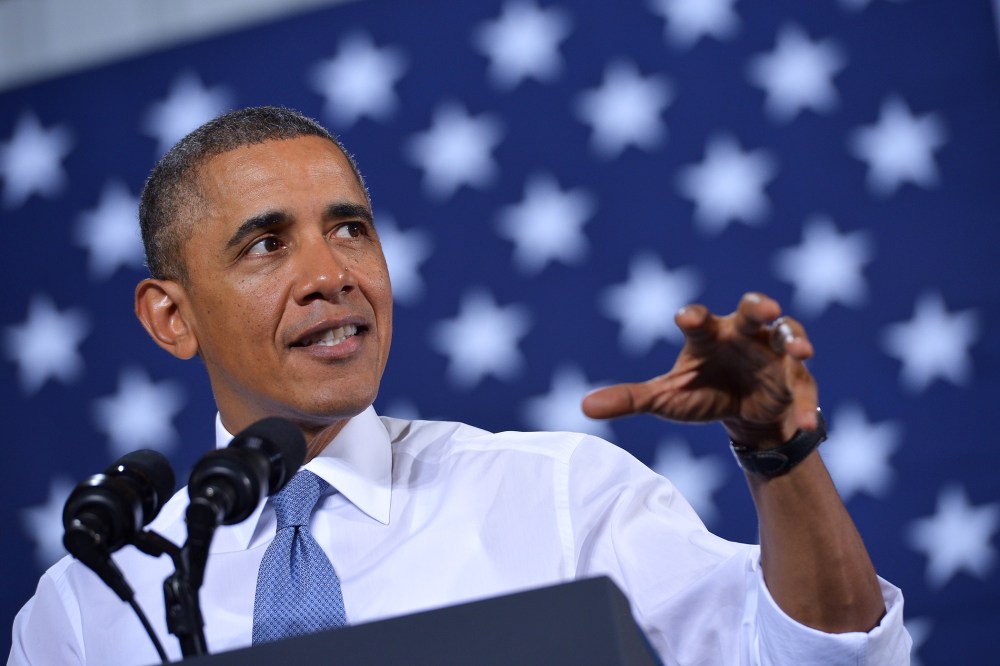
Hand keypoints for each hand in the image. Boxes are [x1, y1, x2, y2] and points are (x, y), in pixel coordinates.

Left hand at [581, 292, 817, 448]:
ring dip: (795, 339)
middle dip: (758, 308)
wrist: (743, 413)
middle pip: (752, 312)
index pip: (700, 320)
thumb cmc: (701, 392)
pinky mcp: (796, 380)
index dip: (695, 316)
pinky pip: (805, 389)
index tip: (687, 317)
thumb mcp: (666, 399)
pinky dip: (806, 405)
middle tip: (763, 310)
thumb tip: (584, 407)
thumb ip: (630, 399)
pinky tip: (806, 423)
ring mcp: (773, 354)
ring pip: (788, 335)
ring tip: (800, 351)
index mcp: (709, 335)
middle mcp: (743, 336)